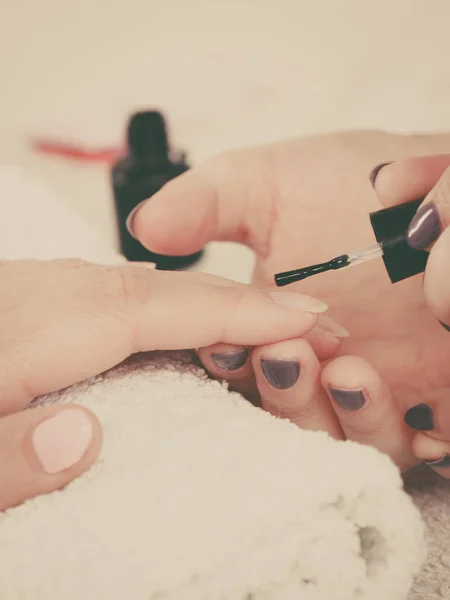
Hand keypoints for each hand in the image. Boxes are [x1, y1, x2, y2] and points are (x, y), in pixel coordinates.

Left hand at [0, 258, 328, 508]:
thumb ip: (10, 453)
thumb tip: (90, 435)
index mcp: (34, 329)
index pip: (156, 308)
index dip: (236, 309)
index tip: (304, 315)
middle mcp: (44, 298)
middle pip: (160, 290)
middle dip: (242, 301)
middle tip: (311, 322)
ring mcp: (39, 295)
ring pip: (142, 289)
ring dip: (209, 302)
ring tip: (266, 324)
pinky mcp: (35, 305)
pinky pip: (118, 299)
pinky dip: (167, 308)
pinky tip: (184, 327)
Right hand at [129, 130, 449, 473]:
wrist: (430, 184)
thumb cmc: (352, 181)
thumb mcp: (268, 183)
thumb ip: (206, 205)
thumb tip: (142, 227)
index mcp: (276, 330)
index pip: (241, 369)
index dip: (229, 363)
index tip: (225, 340)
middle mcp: (325, 364)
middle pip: (294, 415)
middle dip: (285, 395)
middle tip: (284, 352)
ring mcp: (386, 383)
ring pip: (356, 438)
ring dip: (346, 418)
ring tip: (347, 372)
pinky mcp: (441, 392)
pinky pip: (434, 443)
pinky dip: (424, 442)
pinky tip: (418, 416)